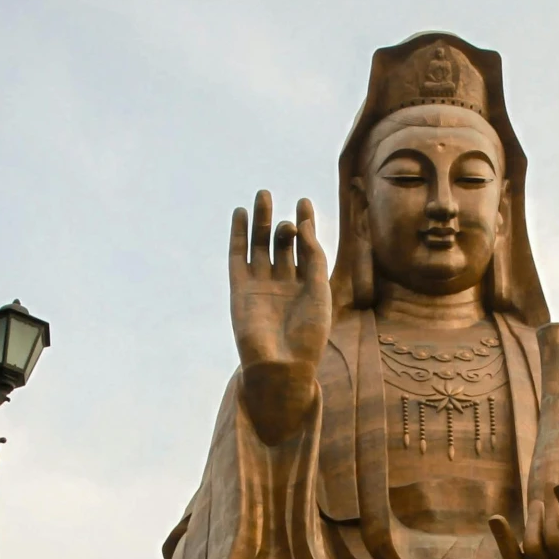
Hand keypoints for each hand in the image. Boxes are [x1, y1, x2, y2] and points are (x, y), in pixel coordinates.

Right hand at [229, 190, 330, 374]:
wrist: (283, 364)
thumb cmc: (308, 333)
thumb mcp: (319, 289)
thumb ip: (313, 256)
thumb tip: (303, 223)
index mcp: (307, 285)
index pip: (305, 248)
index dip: (305, 224)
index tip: (304, 202)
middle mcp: (283, 283)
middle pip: (282, 244)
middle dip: (281, 221)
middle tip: (283, 199)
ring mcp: (261, 285)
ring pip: (260, 246)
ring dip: (261, 221)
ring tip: (263, 195)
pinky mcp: (241, 289)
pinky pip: (238, 257)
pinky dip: (238, 236)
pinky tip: (240, 214)